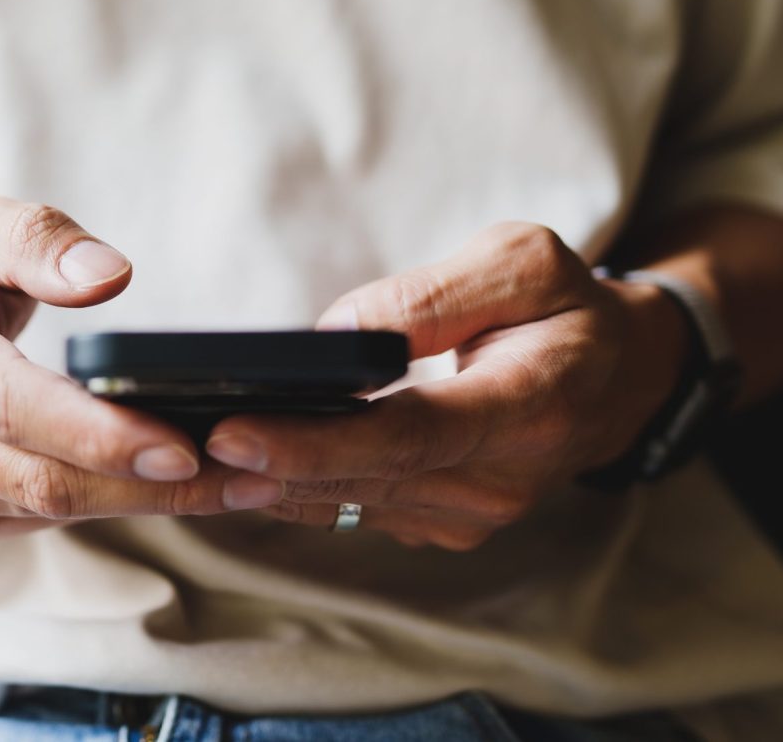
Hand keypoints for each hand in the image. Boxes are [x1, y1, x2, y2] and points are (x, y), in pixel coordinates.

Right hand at [0, 197, 282, 536]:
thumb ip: (37, 239)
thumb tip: (111, 275)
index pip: (6, 402)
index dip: (95, 431)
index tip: (183, 443)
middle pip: (39, 475)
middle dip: (148, 483)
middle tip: (248, 475)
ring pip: (46, 509)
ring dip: (146, 503)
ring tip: (238, 485)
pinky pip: (39, 519)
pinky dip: (114, 505)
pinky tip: (178, 487)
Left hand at [206, 223, 687, 549]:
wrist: (617, 380)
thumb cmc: (567, 308)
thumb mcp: (522, 263)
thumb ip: (433, 296)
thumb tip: (336, 336)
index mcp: (524, 407)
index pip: (405, 435)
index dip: (314, 441)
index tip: (231, 434)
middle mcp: (496, 480)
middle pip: (360, 478)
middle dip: (260, 466)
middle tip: (165, 447)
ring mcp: (469, 513)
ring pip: (347, 502)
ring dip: (264, 485)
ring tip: (176, 460)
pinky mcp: (443, 520)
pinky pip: (355, 508)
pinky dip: (292, 489)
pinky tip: (233, 468)